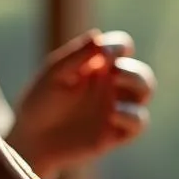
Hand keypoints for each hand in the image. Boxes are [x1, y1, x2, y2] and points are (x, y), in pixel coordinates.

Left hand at [7, 29, 155, 178]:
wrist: (33, 141)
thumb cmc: (40, 103)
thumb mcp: (54, 74)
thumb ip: (77, 56)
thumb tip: (99, 38)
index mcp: (97, 67)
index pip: (122, 48)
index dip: (120, 46)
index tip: (104, 54)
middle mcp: (111, 86)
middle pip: (140, 71)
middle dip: (132, 70)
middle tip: (113, 73)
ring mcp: (116, 109)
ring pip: (145, 92)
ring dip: (138, 85)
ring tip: (114, 87)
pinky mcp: (116, 133)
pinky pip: (139, 123)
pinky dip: (132, 116)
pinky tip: (112, 114)